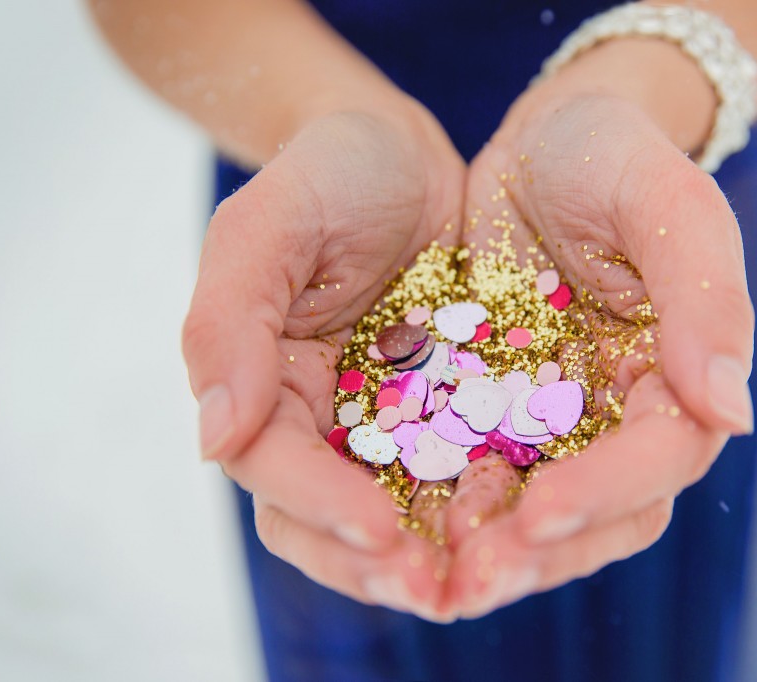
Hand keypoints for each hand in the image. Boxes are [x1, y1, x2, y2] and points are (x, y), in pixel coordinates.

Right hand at [181, 108, 464, 619]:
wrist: (401, 155)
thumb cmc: (323, 178)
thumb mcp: (266, 226)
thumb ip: (229, 323)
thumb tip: (214, 440)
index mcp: (268, 394)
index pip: (278, 473)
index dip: (322, 508)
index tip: (377, 533)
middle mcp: (328, 430)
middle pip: (339, 528)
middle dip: (383, 567)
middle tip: (439, 593)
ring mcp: (397, 429)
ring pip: (412, 519)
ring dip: (450, 556)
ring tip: (497, 575)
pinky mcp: (461, 417)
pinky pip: (478, 476)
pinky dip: (502, 506)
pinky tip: (542, 516)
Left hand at [441, 85, 755, 616]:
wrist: (550, 140)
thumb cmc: (619, 158)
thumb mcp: (668, 204)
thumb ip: (706, 297)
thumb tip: (732, 413)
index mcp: (677, 380)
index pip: (659, 458)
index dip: (606, 490)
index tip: (541, 509)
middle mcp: (620, 419)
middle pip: (600, 515)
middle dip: (540, 551)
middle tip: (475, 576)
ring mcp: (557, 423)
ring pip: (533, 512)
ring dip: (487, 548)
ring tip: (431, 571)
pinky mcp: (496, 413)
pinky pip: (471, 473)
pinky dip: (440, 503)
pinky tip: (394, 516)